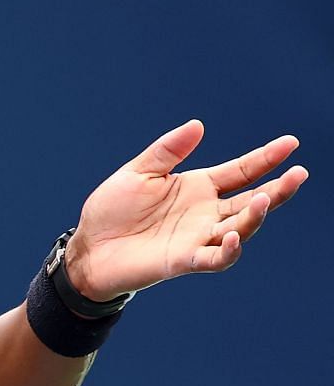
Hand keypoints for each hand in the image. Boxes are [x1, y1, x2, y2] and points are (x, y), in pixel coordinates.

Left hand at [66, 121, 307, 302]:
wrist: (88, 249)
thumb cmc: (111, 211)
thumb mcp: (138, 173)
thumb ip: (167, 151)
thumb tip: (198, 124)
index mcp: (198, 187)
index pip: (241, 171)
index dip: (266, 158)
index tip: (290, 143)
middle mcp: (205, 213)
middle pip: (251, 201)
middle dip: (277, 189)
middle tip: (298, 174)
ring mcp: (197, 238)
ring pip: (239, 228)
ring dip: (255, 216)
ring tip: (265, 199)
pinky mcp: (182, 260)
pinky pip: (213, 258)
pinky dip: (226, 250)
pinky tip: (231, 236)